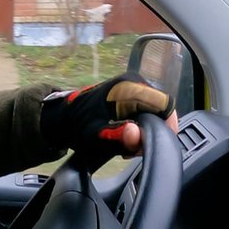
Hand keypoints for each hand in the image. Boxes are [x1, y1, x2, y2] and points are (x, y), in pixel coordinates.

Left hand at [40, 72, 175, 156]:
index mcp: (128, 87)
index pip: (166, 106)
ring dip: (148, 129)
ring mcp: (132, 84)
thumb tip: (136, 134)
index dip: (165, 127)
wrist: (62, 117)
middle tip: (134, 147)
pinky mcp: (130, 90)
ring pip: (156, 110)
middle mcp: (134, 80)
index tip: (149, 143)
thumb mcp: (97, 137)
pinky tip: (127, 134)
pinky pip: (148, 108)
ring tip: (128, 142)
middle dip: (154, 130)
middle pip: (162, 109)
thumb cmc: (78, 126)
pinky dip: (142, 124)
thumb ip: (119, 138)